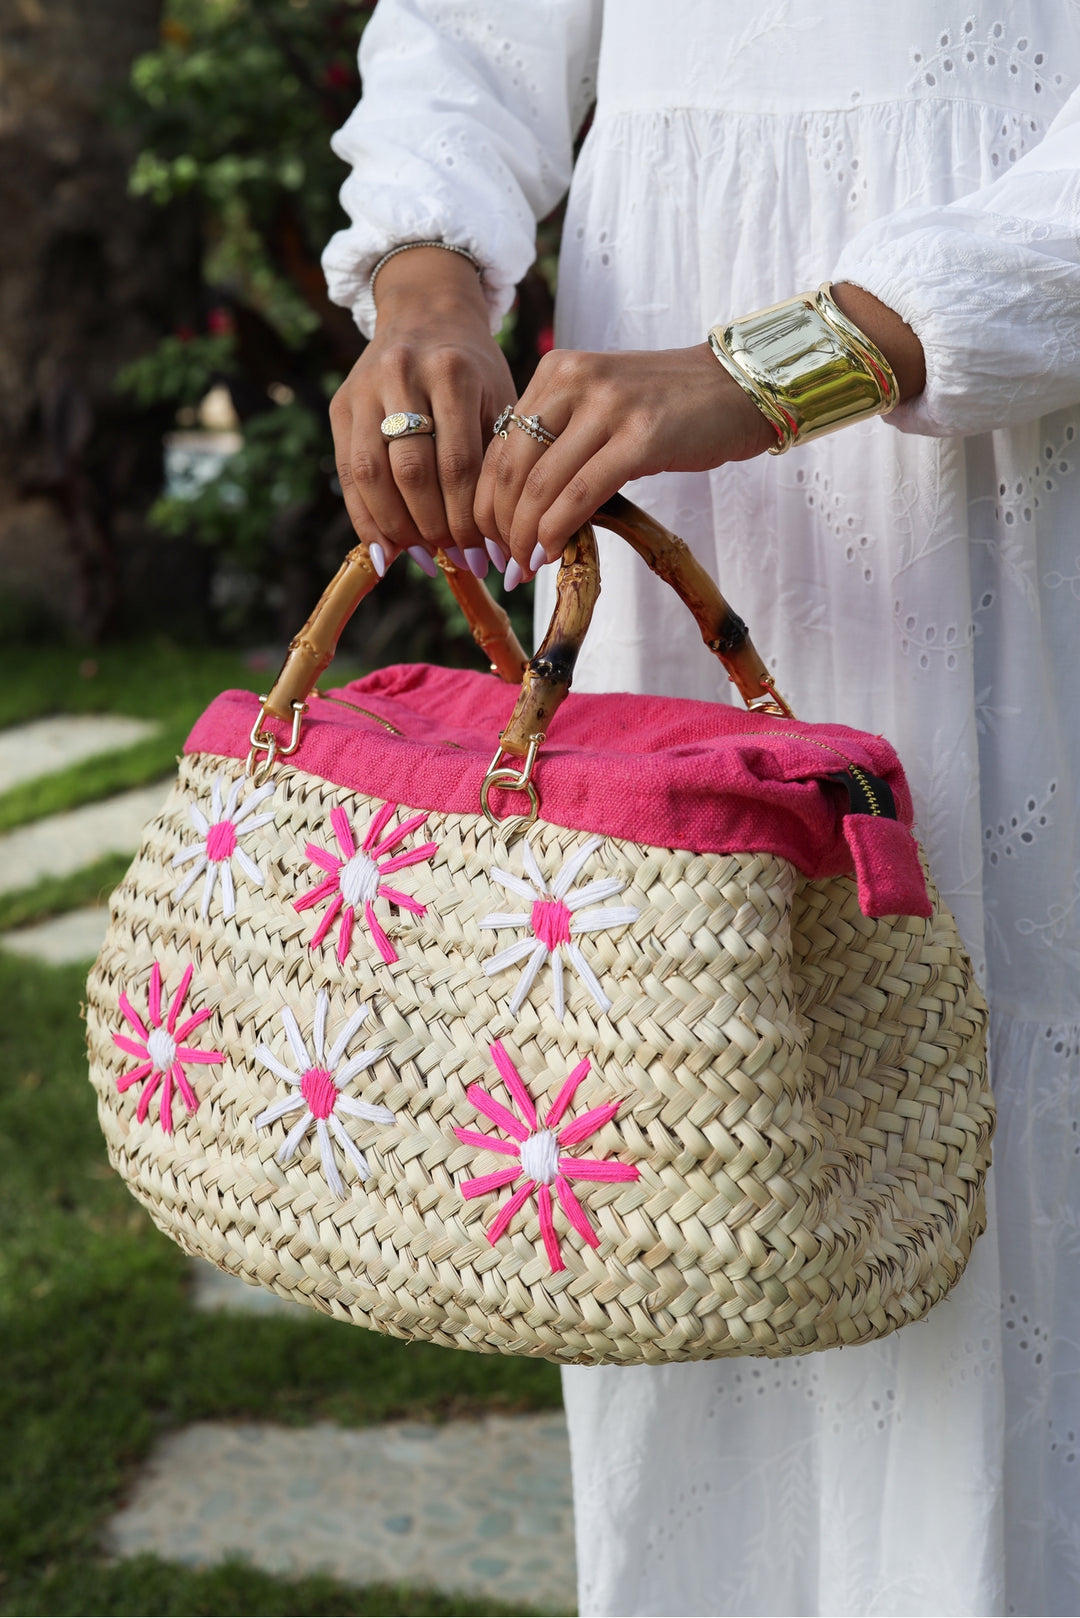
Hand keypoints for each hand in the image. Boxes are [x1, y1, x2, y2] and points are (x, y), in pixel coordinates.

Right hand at [328, 247, 514, 577]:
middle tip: (456, 562)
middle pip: (412, 472)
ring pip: (372, 475)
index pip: (458, 464)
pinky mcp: (341, 404)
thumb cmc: (474, 369)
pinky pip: (348, 473)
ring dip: (397, 529)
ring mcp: (365, 388)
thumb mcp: (499, 400)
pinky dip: (365, 518)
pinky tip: (385, 551)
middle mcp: (403, 373)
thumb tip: (497, 547)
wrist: (426, 311)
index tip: (484, 556)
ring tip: (422, 559)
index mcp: (453, 372)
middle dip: (434, 528)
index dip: (467, 519)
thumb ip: (496, 464)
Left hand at [472, 284, 924, 584]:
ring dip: (526, 536)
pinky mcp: (641, 436)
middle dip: (499, 525)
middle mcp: (575, 380)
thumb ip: (561, 439)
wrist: (744, 388)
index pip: (499, 443)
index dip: (484, 500)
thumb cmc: (674, 408)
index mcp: (557, 371)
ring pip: (540, 484)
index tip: (486, 541)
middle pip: (511, 467)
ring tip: (525, 567)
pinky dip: (559, 530)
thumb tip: (517, 505)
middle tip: (503, 563)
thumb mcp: (604, 407)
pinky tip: (555, 553)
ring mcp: (609, 406)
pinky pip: (581, 493)